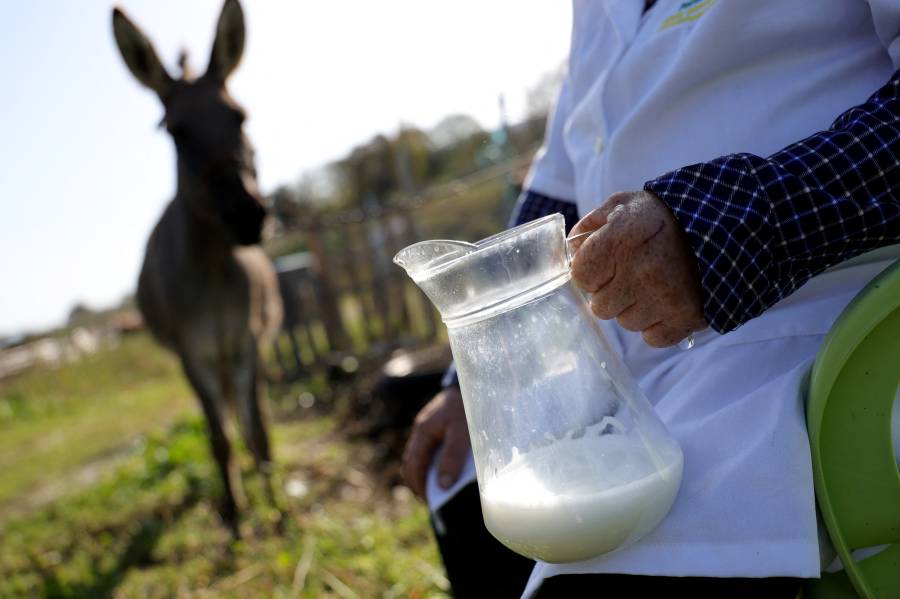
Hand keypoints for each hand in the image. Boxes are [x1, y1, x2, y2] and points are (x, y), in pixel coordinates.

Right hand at [402, 386, 470, 499]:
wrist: (478, 381)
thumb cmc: (470, 406)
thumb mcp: (463, 433)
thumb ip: (453, 458)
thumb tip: (443, 486)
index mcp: (424, 430)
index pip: (413, 466)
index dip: (420, 486)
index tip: (431, 502)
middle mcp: (422, 429)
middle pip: (413, 463)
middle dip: (420, 483)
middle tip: (435, 501)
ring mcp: (428, 428)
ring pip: (420, 457)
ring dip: (427, 474)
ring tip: (440, 491)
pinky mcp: (437, 427)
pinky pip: (430, 450)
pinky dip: (434, 464)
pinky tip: (446, 471)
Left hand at [569, 190, 706, 346]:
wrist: (728, 225)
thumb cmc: (668, 215)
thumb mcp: (626, 204)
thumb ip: (592, 224)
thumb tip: (570, 250)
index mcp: (621, 238)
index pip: (581, 275)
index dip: (590, 272)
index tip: (605, 265)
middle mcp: (641, 270)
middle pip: (600, 307)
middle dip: (612, 293)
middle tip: (632, 275)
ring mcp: (664, 297)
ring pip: (626, 323)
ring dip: (635, 309)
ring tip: (654, 285)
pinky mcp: (685, 318)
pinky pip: (652, 338)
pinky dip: (658, 325)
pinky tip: (667, 302)